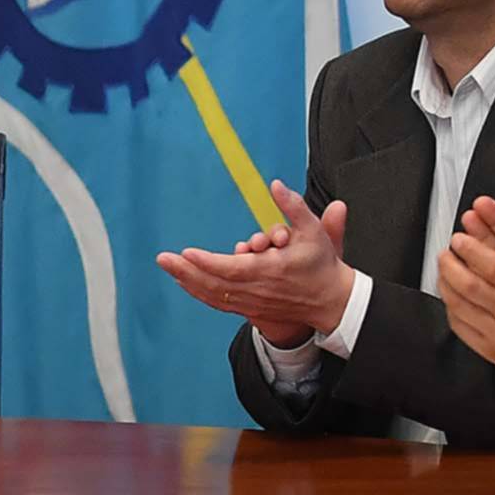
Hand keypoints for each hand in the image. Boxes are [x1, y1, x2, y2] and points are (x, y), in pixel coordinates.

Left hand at [155, 181, 352, 345]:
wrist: (331, 300)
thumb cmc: (321, 265)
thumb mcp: (314, 231)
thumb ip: (293, 206)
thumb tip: (276, 185)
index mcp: (271, 270)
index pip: (232, 268)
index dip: (207, 262)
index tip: (186, 252)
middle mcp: (258, 289)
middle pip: (214, 282)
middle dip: (186, 271)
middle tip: (163, 259)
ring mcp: (252, 302)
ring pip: (213, 294)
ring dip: (188, 281)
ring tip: (169, 268)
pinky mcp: (250, 308)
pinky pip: (219, 302)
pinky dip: (200, 293)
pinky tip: (185, 282)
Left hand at [435, 195, 494, 377]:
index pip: (494, 267)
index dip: (473, 249)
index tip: (461, 237)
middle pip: (470, 285)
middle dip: (452, 262)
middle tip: (448, 249)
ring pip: (460, 306)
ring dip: (446, 281)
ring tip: (445, 265)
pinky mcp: (493, 352)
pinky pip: (461, 327)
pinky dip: (451, 306)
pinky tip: (452, 292)